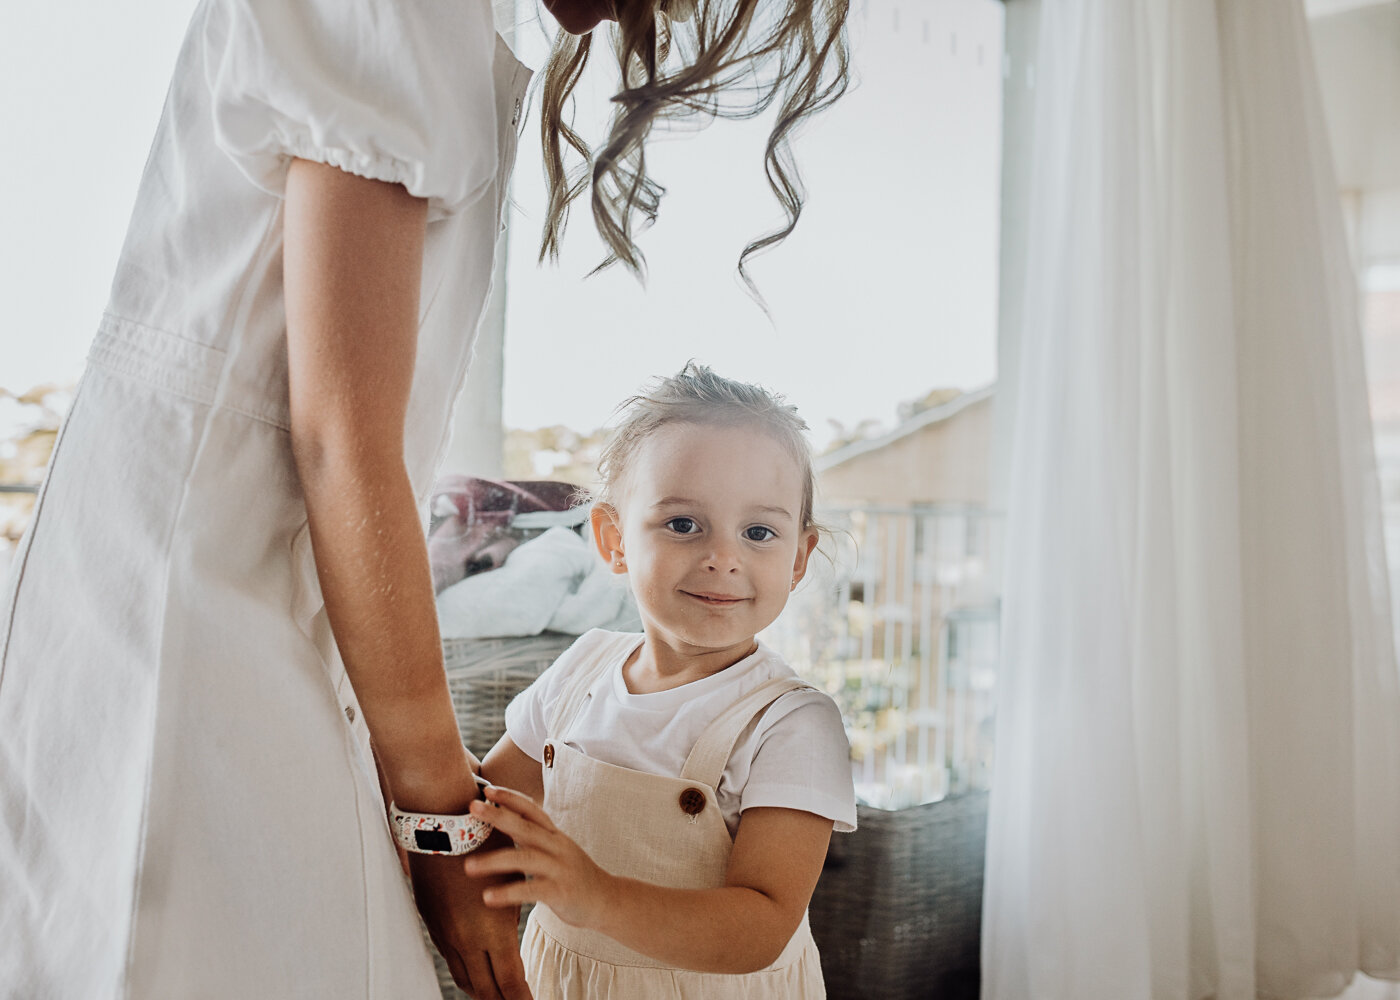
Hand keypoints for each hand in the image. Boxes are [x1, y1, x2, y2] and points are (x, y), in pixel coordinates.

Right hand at [408, 832, 533, 999]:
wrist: (442, 826)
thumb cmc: (485, 847)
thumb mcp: (507, 884)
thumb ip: (506, 920)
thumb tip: (509, 946)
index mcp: (492, 930)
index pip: (510, 981)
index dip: (522, 999)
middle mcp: (468, 940)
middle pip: (488, 989)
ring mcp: (448, 935)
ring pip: (466, 979)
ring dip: (483, 991)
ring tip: (500, 997)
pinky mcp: (433, 926)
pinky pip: (451, 962)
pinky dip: (466, 974)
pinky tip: (476, 977)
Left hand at [463, 785, 612, 928]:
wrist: (607, 900)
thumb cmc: (574, 875)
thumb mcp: (557, 850)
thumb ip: (534, 837)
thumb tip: (504, 821)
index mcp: (555, 835)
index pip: (532, 810)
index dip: (510, 798)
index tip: (487, 789)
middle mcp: (558, 847)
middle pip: (526, 827)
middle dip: (498, 815)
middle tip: (473, 807)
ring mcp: (560, 869)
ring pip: (525, 859)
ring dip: (494, 861)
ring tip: (468, 866)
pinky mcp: (560, 892)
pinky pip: (531, 890)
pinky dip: (509, 893)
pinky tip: (488, 897)